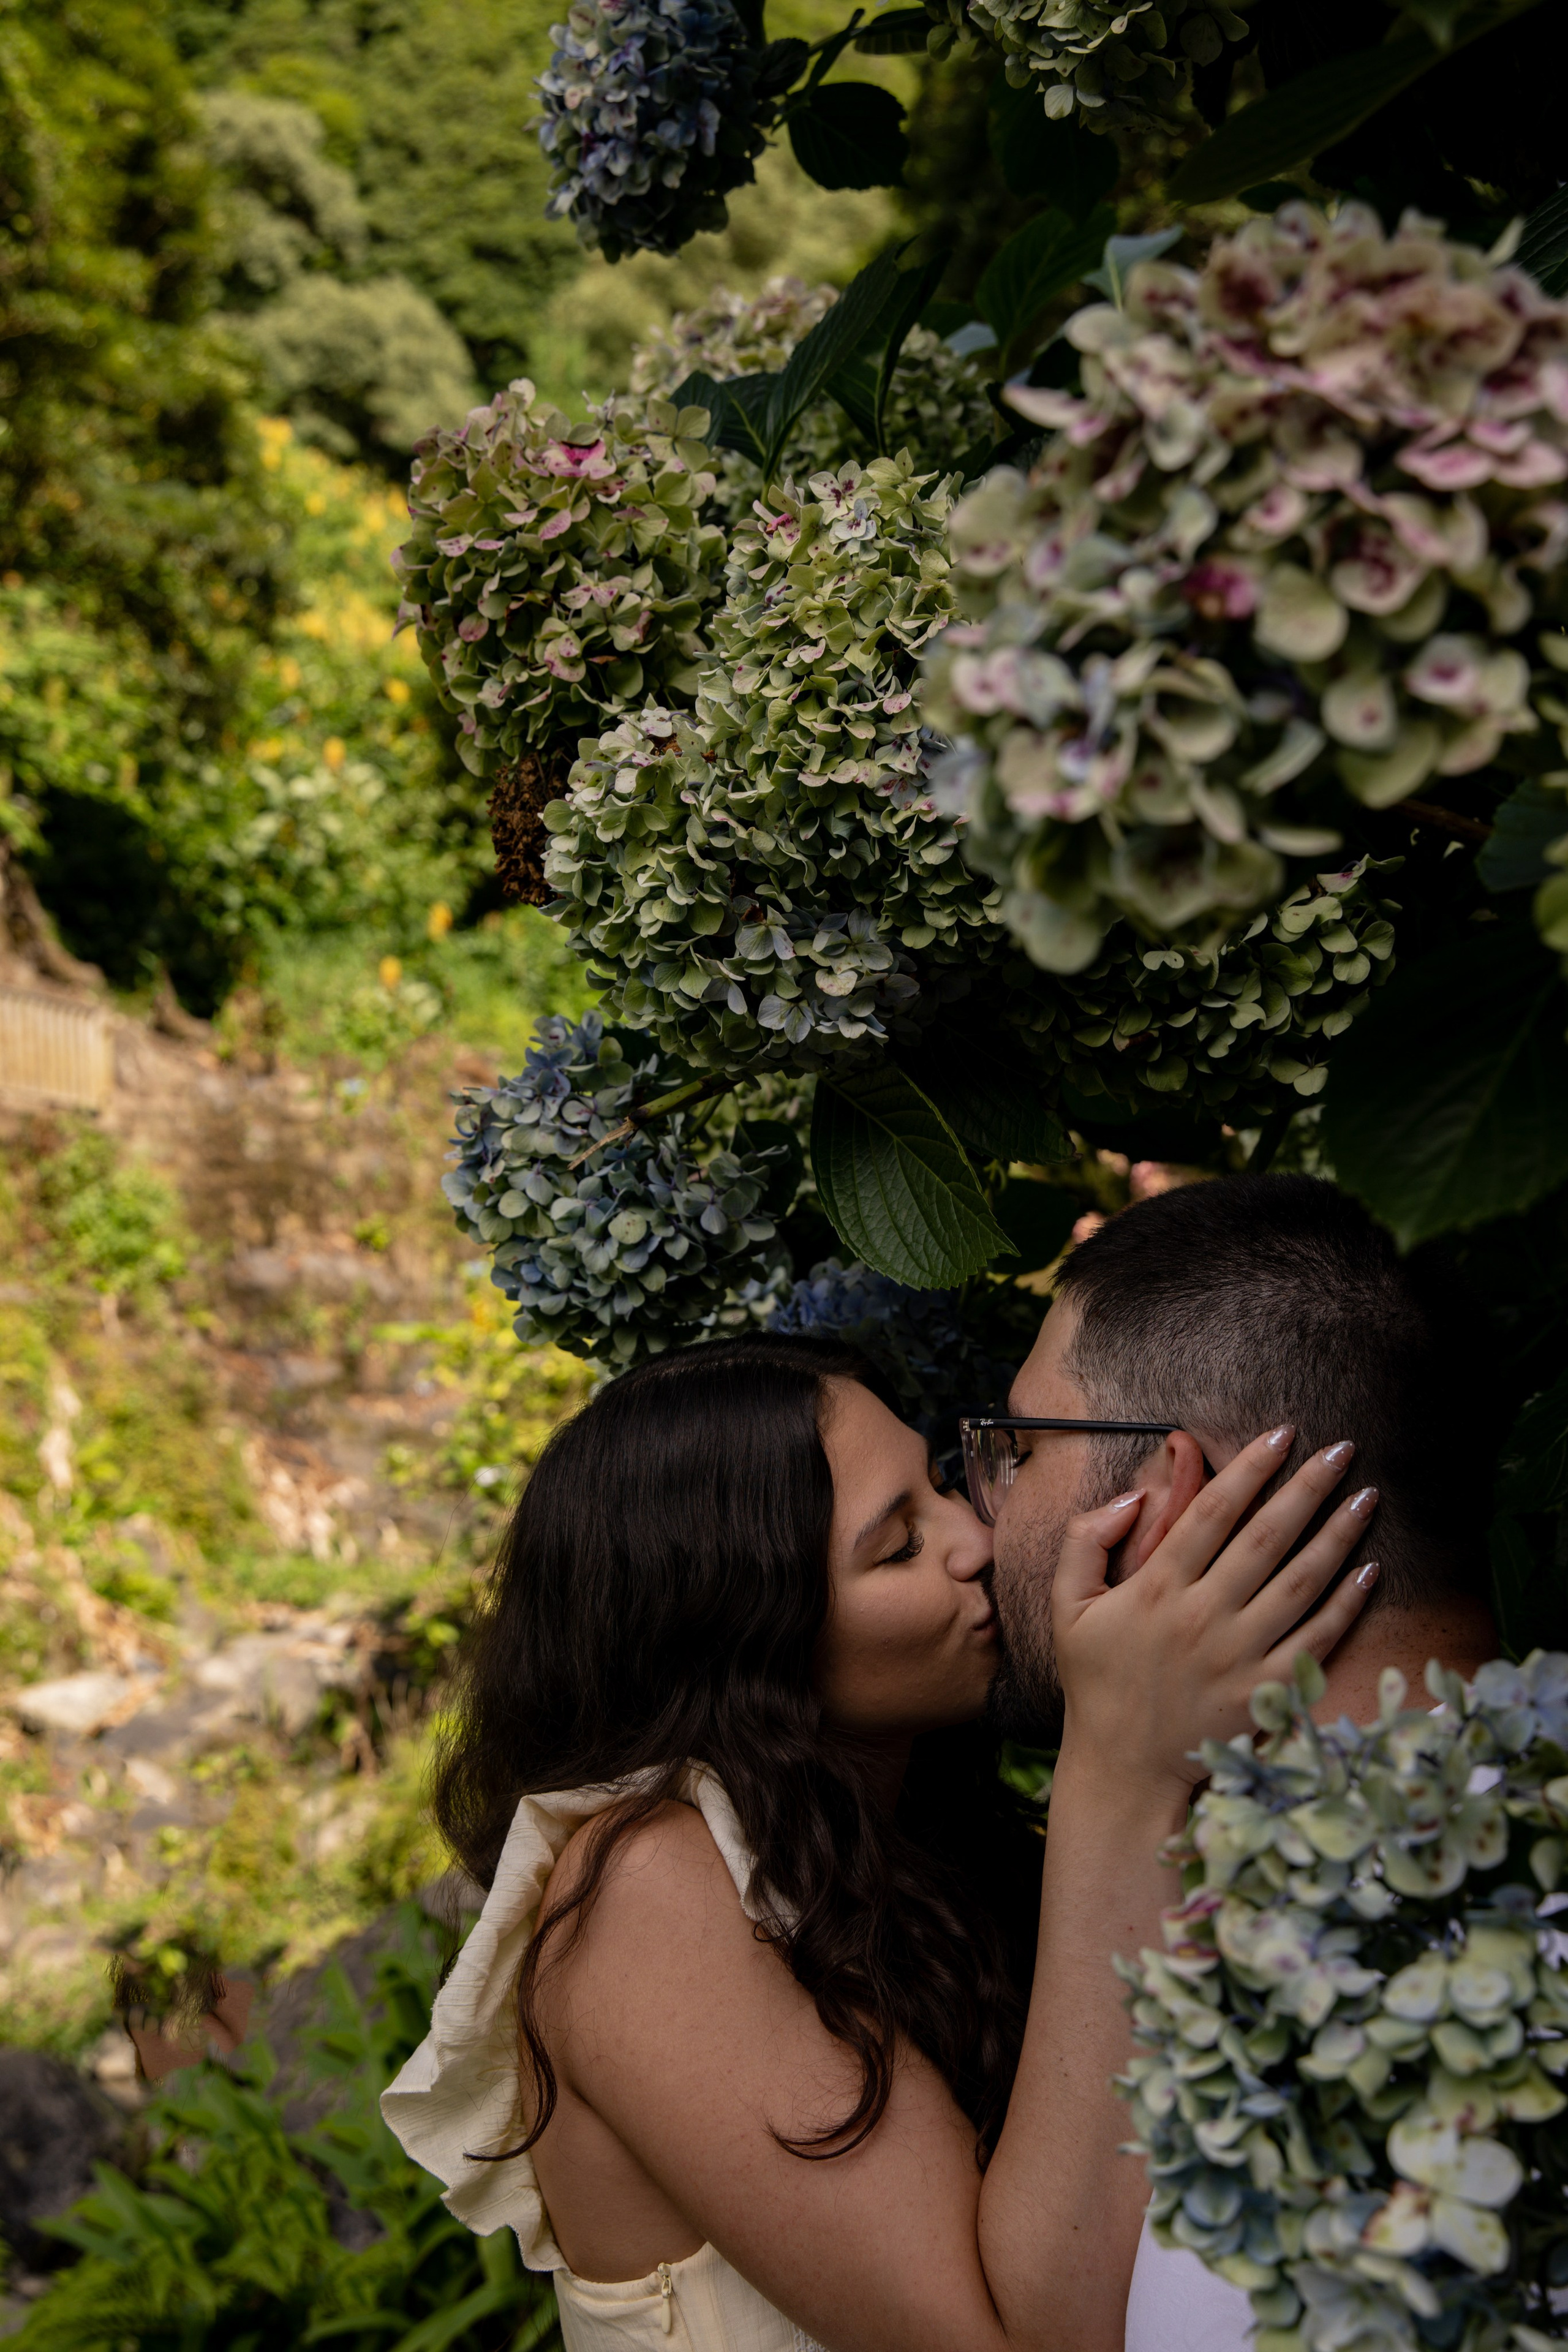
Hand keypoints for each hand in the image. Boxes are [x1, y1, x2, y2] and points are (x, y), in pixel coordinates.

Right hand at [1050, 1426, 1377, 1805]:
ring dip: (1339, 1535)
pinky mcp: (1266, 1694)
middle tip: (1343, 1448)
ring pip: (1301, 1582)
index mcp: (1156, 1587)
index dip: (1249, 1468)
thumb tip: (1132, 1497)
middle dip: (1309, 1486)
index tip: (1283, 1433)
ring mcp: (1239, 1657)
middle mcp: (1202, 1616)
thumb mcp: (1066, 1604)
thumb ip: (1085, 1539)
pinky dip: (1348, 1604)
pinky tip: (1370, 1570)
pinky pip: (1318, 1640)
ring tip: (1367, 1496)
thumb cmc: (1097, 1679)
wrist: (1123, 1767)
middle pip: (1267, 1537)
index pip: (1212, 1512)